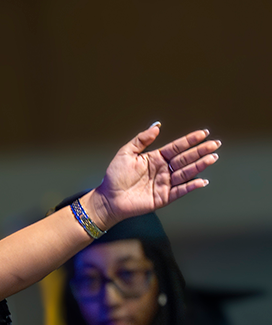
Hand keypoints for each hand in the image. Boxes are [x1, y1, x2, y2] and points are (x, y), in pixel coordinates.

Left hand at [87, 123, 220, 228]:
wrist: (108, 198)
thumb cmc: (114, 176)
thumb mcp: (126, 153)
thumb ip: (141, 139)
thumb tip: (157, 126)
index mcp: (155, 158)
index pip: (176, 147)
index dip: (190, 140)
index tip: (204, 133)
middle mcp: (163, 170)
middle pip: (185, 158)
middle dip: (201, 151)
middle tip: (215, 144)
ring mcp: (164, 183)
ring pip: (186, 173)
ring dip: (200, 165)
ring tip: (212, 157)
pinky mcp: (164, 197)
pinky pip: (180, 191)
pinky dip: (191, 186)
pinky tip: (202, 180)